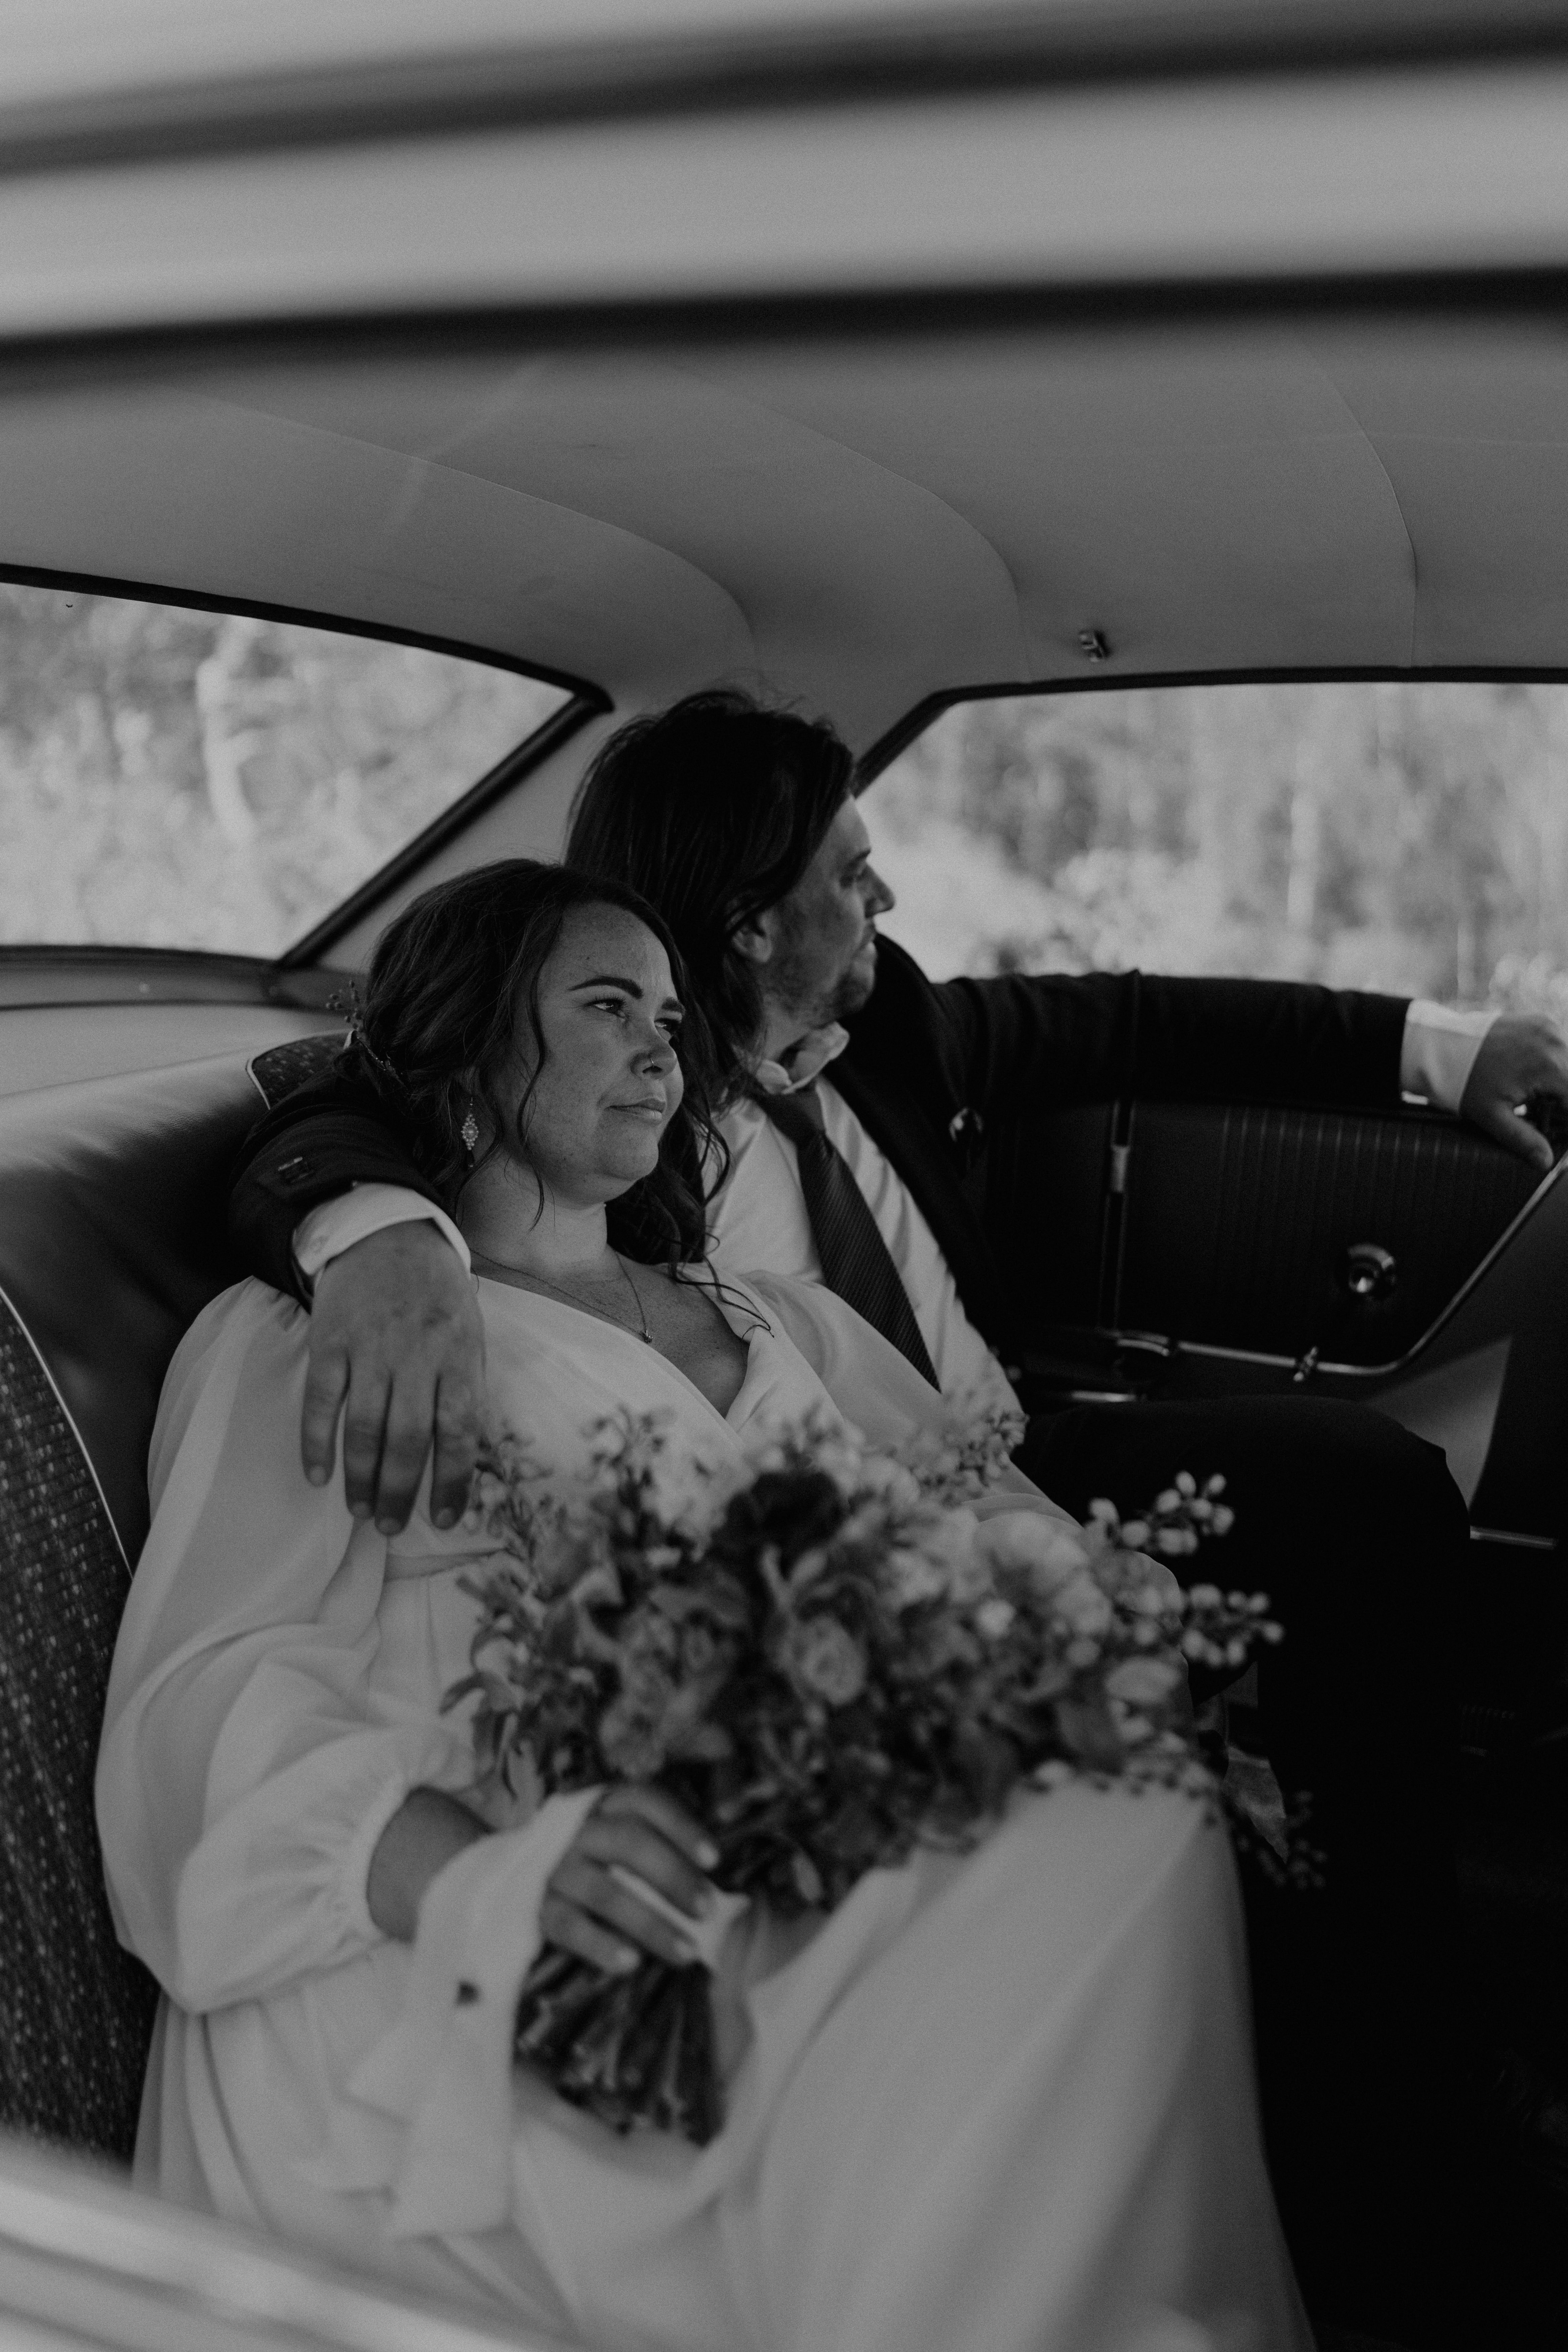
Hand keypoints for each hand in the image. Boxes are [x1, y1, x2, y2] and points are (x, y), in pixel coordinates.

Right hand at [301, 1220, 484, 1532]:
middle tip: (390, 1527)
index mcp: (459, 1354)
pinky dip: (316, 1442)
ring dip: (360, 1476)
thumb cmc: (436, 1295)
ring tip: (360, 1510)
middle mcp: (416, 1354)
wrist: (388, 1232)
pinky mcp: (330, 1340)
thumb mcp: (469, 1333)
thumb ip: (463, 1388)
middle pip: (409, 1437)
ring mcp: (370, 1347)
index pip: (460, 1430)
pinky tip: (317, 1475)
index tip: (445, 1519)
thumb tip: (460, 1458)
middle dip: (400, 1491)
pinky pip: (321, 1400)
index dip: (452, 1480)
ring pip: (364, 1426)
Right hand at [541, 1786, 718, 1975]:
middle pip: (628, 1841)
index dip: (682, 1827)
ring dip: (650, 1923)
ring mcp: (557, 1868)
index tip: (715, 1860)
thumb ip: (670, 1856)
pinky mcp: (539, 1908)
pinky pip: (570, 1927)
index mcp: (606, 1805)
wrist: (530, 1879)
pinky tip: (632, 1964)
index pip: (645, 1802)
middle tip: (705, 1910)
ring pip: (604, 1891)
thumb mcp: (631, 1844)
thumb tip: (729, 1896)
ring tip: (686, 1951)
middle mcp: (579, 1830)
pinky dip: (601, 1945)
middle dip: (672, 1875)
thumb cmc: (604, 1863)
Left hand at [1459, 1013, 1567, 1173]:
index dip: (1565, 1120)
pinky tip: (1531, 1080)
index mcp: (1549, 1066)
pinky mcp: (1541, 1022)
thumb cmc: (1465, 1081)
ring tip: (1534, 1100)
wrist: (1441, 1046)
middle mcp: (1555, 1042)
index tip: (1554, 1128)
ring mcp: (1549, 1029)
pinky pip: (1559, 1049)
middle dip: (1563, 1102)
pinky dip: (1552, 1066)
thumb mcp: (1493, 1117)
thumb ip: (1523, 1140)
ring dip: (1560, 1085)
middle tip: (1539, 1115)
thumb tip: (1546, 1162)